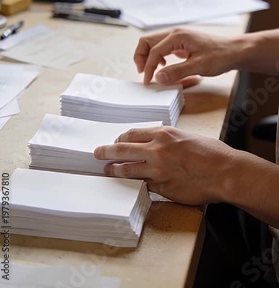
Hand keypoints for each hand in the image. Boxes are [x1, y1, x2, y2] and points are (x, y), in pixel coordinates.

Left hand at [94, 127, 235, 205]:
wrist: (224, 172)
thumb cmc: (212, 152)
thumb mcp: (186, 136)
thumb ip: (168, 140)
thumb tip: (157, 144)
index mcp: (163, 134)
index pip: (132, 134)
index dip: (120, 139)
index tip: (116, 142)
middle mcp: (156, 150)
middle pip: (122, 150)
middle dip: (106, 152)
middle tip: (96, 153)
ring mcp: (158, 170)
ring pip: (127, 170)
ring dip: (114, 170)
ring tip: (107, 171)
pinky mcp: (162, 187)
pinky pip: (142, 186)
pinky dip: (133, 185)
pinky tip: (127, 186)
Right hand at [134, 28, 238, 83]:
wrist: (234, 51)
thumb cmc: (220, 55)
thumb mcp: (199, 66)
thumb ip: (177, 72)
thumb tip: (158, 77)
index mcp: (178, 36)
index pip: (154, 51)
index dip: (148, 67)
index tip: (148, 81)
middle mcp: (175, 33)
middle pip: (147, 41)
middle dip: (141, 57)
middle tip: (143, 74)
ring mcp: (178, 37)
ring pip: (153, 44)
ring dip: (148, 57)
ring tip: (151, 72)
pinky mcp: (181, 43)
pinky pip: (162, 47)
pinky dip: (157, 57)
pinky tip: (163, 67)